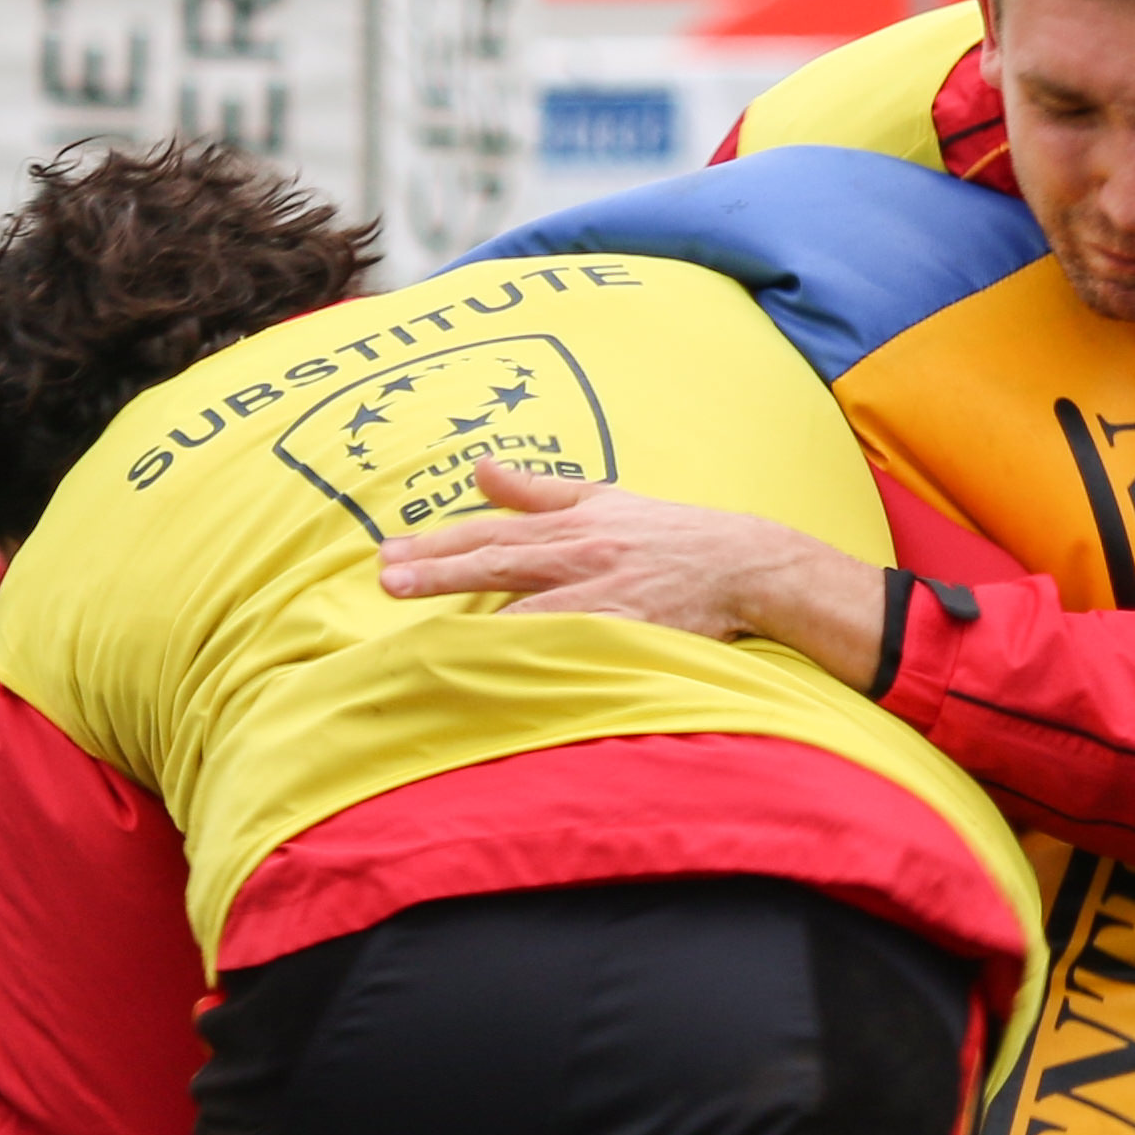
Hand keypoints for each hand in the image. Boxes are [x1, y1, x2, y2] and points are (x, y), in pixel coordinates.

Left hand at [376, 458, 890, 690]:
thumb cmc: (669, 534)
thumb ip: (535, 490)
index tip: (390, 552)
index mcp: (571, 524)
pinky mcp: (629, 628)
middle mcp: (581, 554)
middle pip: (500, 561)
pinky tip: (502, 665)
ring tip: (425, 631)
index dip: (438, 544)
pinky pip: (574, 643)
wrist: (745, 564)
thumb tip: (477, 469)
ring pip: (531, 608)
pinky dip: (538, 653)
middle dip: (441, 569)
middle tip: (389, 577)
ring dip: (476, 621)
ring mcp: (605, 593)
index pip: (492, 534)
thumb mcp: (602, 498)